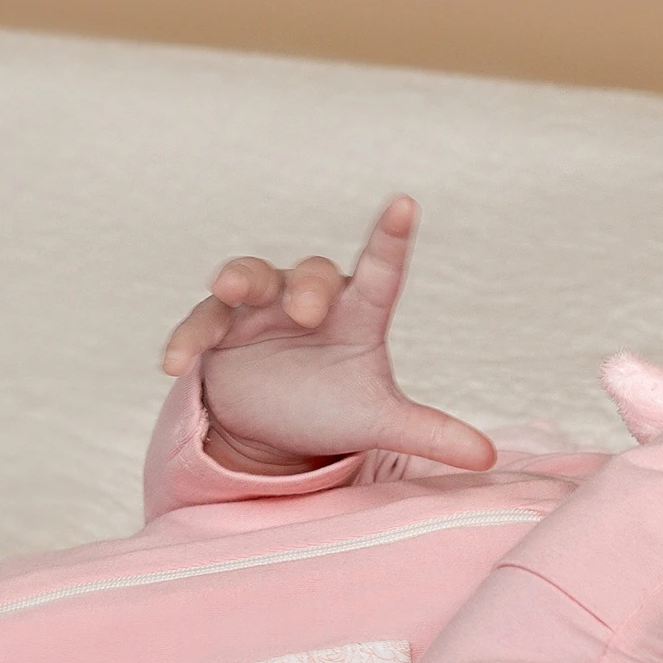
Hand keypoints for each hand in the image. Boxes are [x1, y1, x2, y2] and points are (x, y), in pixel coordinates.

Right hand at [158, 195, 496, 474]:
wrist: (269, 424)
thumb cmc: (330, 404)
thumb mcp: (378, 419)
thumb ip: (429, 432)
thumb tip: (488, 458)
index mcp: (356, 313)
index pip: (380, 270)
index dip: (390, 238)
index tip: (404, 204)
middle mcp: (307, 299)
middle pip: (309, 272)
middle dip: (306, 286)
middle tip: (308, 312)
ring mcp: (260, 309)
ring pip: (251, 276)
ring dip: (239, 278)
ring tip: (229, 288)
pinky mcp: (218, 329)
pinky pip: (202, 322)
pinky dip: (188, 338)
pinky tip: (175, 364)